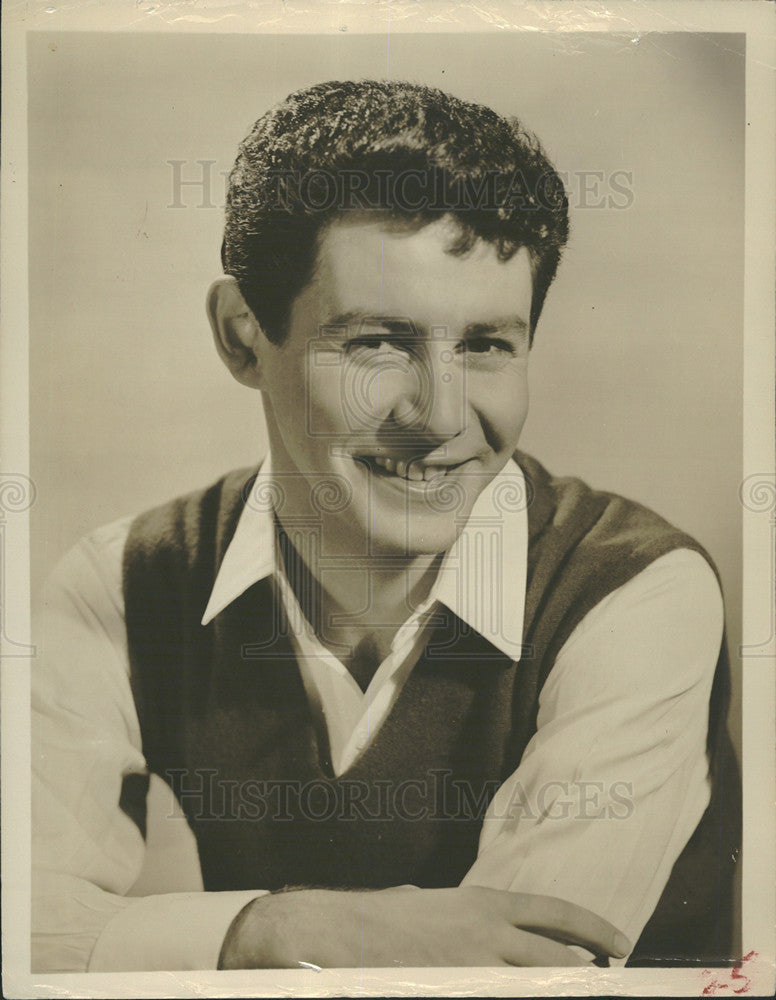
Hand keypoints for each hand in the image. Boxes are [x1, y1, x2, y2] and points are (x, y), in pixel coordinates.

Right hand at [218, 885, 630, 967]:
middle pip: (556, 959)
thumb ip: (460, 917)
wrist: (335, 933)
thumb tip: (475, 927)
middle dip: (585, 975)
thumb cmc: (379, 916)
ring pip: (534, 986)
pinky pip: (497, 999)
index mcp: (482, 904)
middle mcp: (485, 935)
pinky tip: (511, 996)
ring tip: (579, 990)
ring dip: (556, 989)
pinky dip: (511, 998)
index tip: (621, 943)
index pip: (555, 913)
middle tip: (606, 982)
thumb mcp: (428, 903)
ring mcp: (471, 970)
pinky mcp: (451, 989)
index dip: (594, 928)